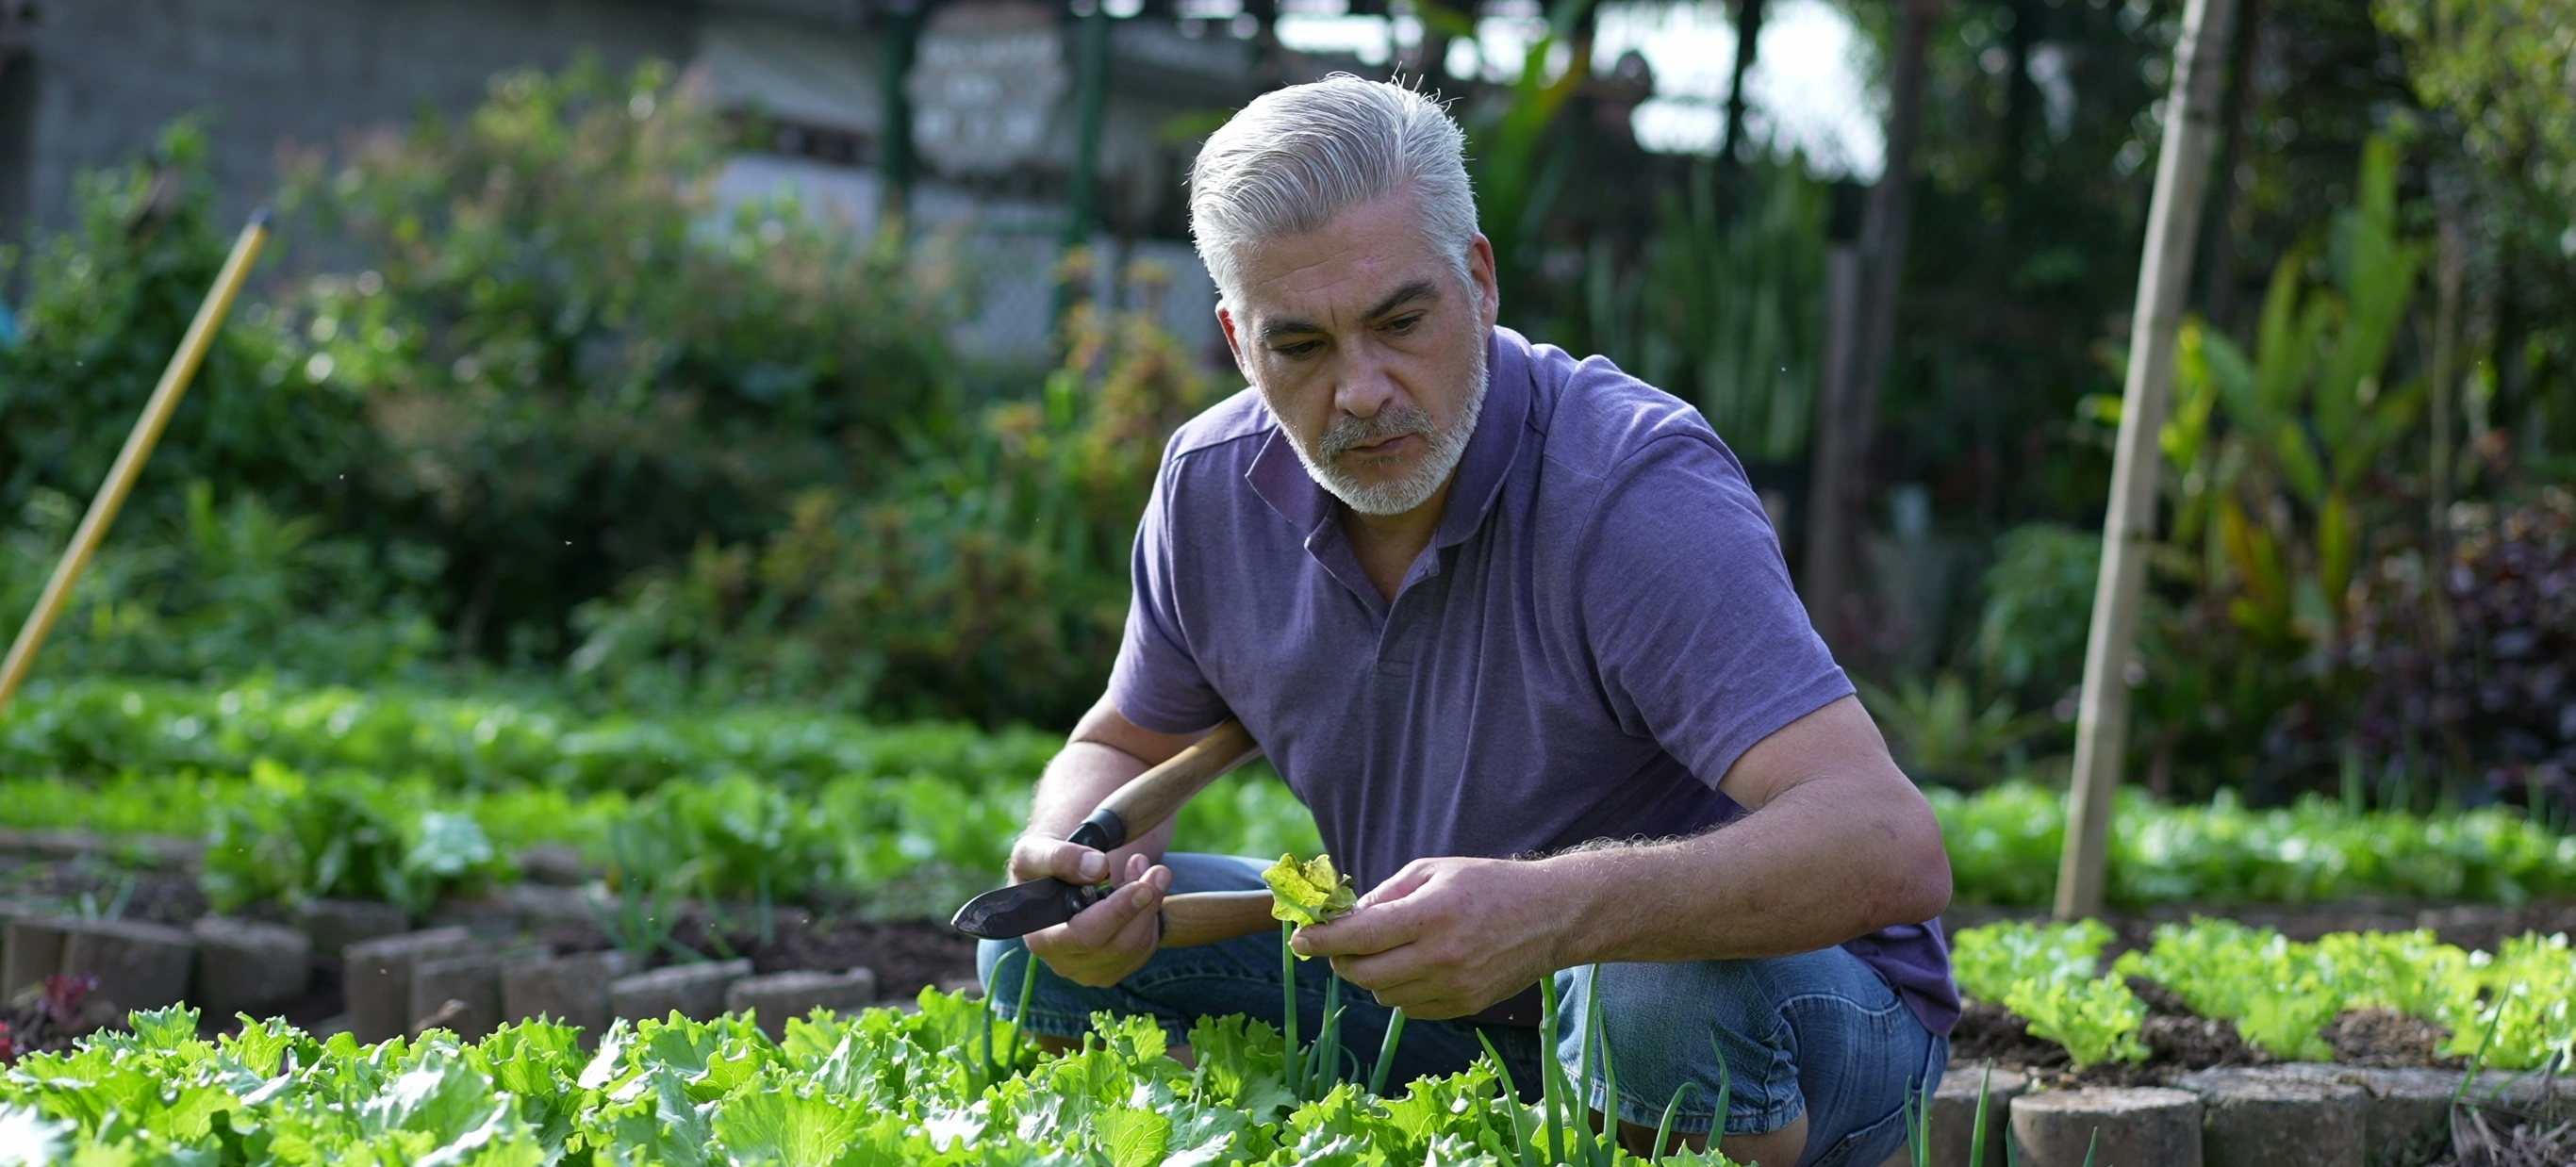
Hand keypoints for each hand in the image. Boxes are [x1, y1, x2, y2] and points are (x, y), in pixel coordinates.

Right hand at [1013, 839, 1171, 987]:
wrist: (1057, 875)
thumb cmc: (1043, 865)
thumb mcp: (1037, 851)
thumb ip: (1059, 857)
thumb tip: (1096, 869)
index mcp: (1039, 938)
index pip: (1084, 936)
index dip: (1116, 913)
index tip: (1140, 885)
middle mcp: (1061, 961)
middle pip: (1116, 945)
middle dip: (1143, 906)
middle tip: (1158, 871)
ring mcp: (1087, 970)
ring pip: (1135, 947)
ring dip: (1151, 906)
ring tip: (1152, 871)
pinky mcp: (1109, 969)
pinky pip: (1143, 950)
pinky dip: (1151, 918)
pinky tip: (1144, 892)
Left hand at [1289, 856, 1576, 1019]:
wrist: (1550, 916)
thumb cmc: (1487, 884)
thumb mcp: (1433, 870)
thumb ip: (1384, 895)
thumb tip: (1341, 919)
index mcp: (1432, 914)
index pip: (1360, 936)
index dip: (1321, 941)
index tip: (1298, 941)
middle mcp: (1442, 955)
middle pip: (1364, 973)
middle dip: (1341, 960)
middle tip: (1338, 945)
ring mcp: (1455, 986)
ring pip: (1384, 996)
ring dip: (1371, 977)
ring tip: (1386, 951)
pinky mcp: (1465, 1007)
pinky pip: (1411, 1009)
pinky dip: (1399, 991)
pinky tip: (1413, 967)